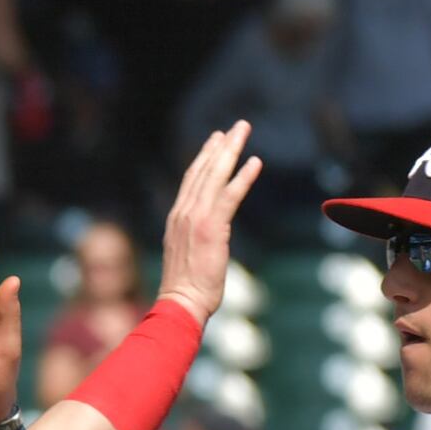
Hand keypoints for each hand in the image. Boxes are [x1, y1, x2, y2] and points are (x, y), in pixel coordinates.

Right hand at [157, 122, 263, 323]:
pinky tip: (255, 162)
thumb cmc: (186, 288)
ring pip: (214, 177)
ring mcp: (195, 219)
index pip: (191, 180)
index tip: (217, 140)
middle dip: (220, 146)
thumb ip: (195, 237)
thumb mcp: (188, 254)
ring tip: (244, 131)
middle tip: (235, 127)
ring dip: (231, 151)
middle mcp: (182, 213)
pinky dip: (242, 178)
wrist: (181, 303)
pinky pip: (229, 196)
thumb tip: (206, 234)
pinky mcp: (211, 228)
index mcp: (176, 218)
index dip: (204, 157)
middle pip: (202, 171)